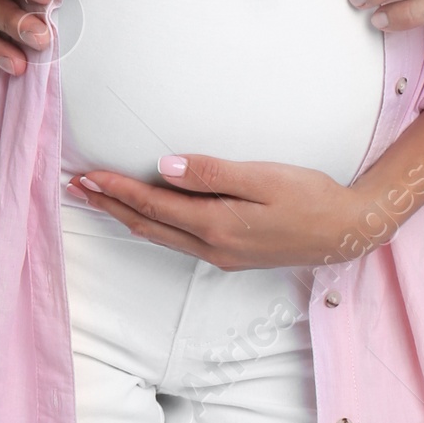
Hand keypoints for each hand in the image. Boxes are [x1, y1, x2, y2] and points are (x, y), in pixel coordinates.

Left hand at [67, 153, 384, 270]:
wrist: (346, 231)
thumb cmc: (310, 196)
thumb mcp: (263, 177)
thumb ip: (212, 173)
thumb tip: (163, 167)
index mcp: (216, 225)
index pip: (153, 204)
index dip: (116, 190)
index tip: (87, 176)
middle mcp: (212, 246)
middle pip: (148, 226)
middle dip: (110, 206)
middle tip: (77, 188)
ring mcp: (221, 254)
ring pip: (161, 236)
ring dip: (128, 216)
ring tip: (101, 201)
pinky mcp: (232, 255)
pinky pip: (179, 240)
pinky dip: (155, 225)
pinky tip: (149, 214)